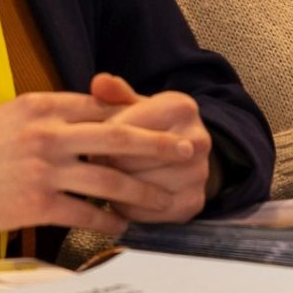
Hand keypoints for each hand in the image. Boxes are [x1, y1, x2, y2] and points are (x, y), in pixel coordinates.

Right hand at [0, 90, 199, 237]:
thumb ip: (45, 115)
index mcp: (41, 105)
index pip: (101, 106)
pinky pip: (86, 212)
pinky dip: (109, 220)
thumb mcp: (6, 116)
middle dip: (158, 144)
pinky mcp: (36, 202)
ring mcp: (44, 168)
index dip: (136, 115)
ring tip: (165, 198)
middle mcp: (48, 132)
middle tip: (188, 150)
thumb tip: (78, 119)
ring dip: (142, 189)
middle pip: (118, 136)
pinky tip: (124, 226)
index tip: (164, 121)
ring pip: (109, 177)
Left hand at [86, 72, 213, 224]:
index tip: (94, 139)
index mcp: (182, 107)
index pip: (123, 128)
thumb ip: (114, 95)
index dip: (100, 137)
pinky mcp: (192, 203)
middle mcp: (198, 139)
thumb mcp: (135, 107)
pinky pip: (145, 211)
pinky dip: (128, 207)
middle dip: (106, 162)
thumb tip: (99, 81)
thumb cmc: (151, 128)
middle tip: (100, 161)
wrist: (186, 160)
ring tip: (114, 176)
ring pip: (135, 187)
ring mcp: (199, 174)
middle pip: (128, 159)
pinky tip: (127, 196)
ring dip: (116, 186)